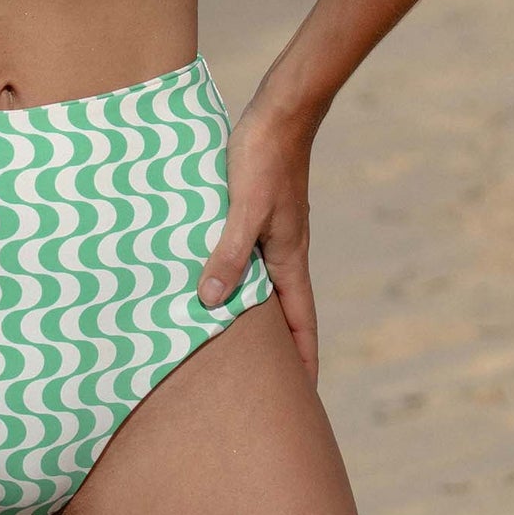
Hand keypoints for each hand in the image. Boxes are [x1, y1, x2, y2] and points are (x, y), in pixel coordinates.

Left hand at [196, 102, 318, 382]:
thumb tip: (212, 302)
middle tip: (264, 387)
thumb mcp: (243, 209)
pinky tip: (215, 280)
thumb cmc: (264, 158)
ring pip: (265, 287)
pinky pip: (250, 259)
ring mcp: (275, 234)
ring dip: (254, 315)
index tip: (301, 402)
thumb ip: (228, 253)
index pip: (301, 326)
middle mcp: (285, 253)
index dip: (301, 364)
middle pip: (285, 314)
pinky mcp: (260, 214)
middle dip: (278, 351)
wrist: (281, 111)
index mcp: (289, 260)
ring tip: (232, 344)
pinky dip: (238, 279)